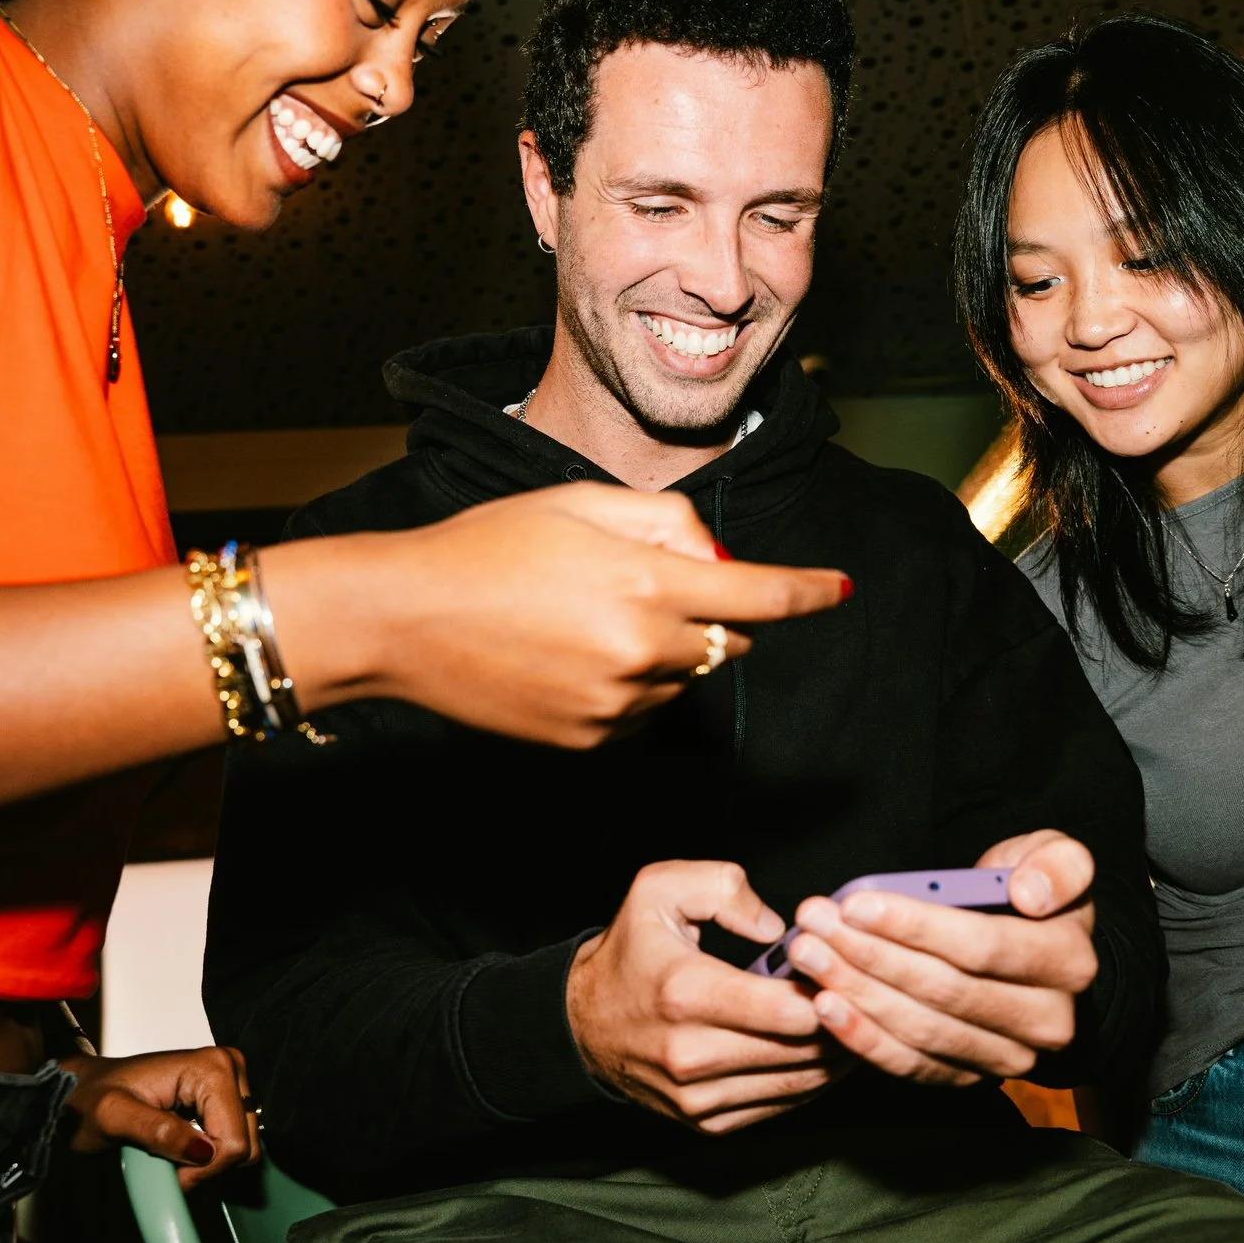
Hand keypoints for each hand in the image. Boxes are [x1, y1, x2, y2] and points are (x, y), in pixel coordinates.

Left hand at [61, 1046, 258, 1190]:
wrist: (82, 1092)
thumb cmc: (90, 1100)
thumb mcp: (111, 1116)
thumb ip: (156, 1131)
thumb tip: (203, 1150)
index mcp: (211, 1067)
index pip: (233, 1141)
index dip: (203, 1168)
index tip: (169, 1171)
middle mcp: (228, 1068)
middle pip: (244, 1144)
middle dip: (207, 1166)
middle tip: (167, 1162)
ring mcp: (230, 1083)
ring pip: (243, 1148)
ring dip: (207, 1163)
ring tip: (171, 1154)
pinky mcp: (226, 1098)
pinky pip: (235, 1142)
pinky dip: (209, 1156)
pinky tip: (182, 1147)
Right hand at [272, 484, 849, 748]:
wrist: (404, 620)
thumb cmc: (489, 545)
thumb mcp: (583, 503)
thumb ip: (668, 525)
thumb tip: (719, 563)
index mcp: (646, 584)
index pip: (760, 598)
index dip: (808, 592)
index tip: (839, 590)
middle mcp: (642, 652)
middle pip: (727, 643)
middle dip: (712, 617)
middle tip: (641, 585)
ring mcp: (616, 705)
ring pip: (684, 680)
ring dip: (666, 652)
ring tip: (585, 620)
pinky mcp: (590, 740)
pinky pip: (643, 713)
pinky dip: (631, 686)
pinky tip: (571, 658)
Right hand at [567, 860, 843, 1133]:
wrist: (581, 1023)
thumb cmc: (631, 952)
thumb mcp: (659, 889)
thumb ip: (723, 888)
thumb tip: (778, 930)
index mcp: (686, 993)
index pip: (787, 1010)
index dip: (832, 992)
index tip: (849, 970)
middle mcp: (690, 1054)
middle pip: (801, 1050)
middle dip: (844, 1023)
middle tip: (872, 996)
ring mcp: (697, 1096)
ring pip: (798, 1084)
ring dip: (837, 1057)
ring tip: (863, 1023)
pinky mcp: (704, 1122)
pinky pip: (779, 1107)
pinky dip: (811, 1082)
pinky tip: (828, 1054)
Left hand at [784, 830, 1097, 1084]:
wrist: (1040, 958)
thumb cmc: (1033, 897)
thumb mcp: (1057, 859)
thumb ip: (1057, 864)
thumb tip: (1030, 892)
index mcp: (1069, 962)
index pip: (983, 947)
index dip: (916, 927)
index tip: (857, 904)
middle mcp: (1047, 1021)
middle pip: (944, 991)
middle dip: (870, 956)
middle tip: (814, 926)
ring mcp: (1008, 1059)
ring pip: (922, 1029)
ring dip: (855, 992)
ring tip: (807, 957)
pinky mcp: (970, 1077)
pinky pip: (912, 1065)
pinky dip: (863, 1039)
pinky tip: (824, 1008)